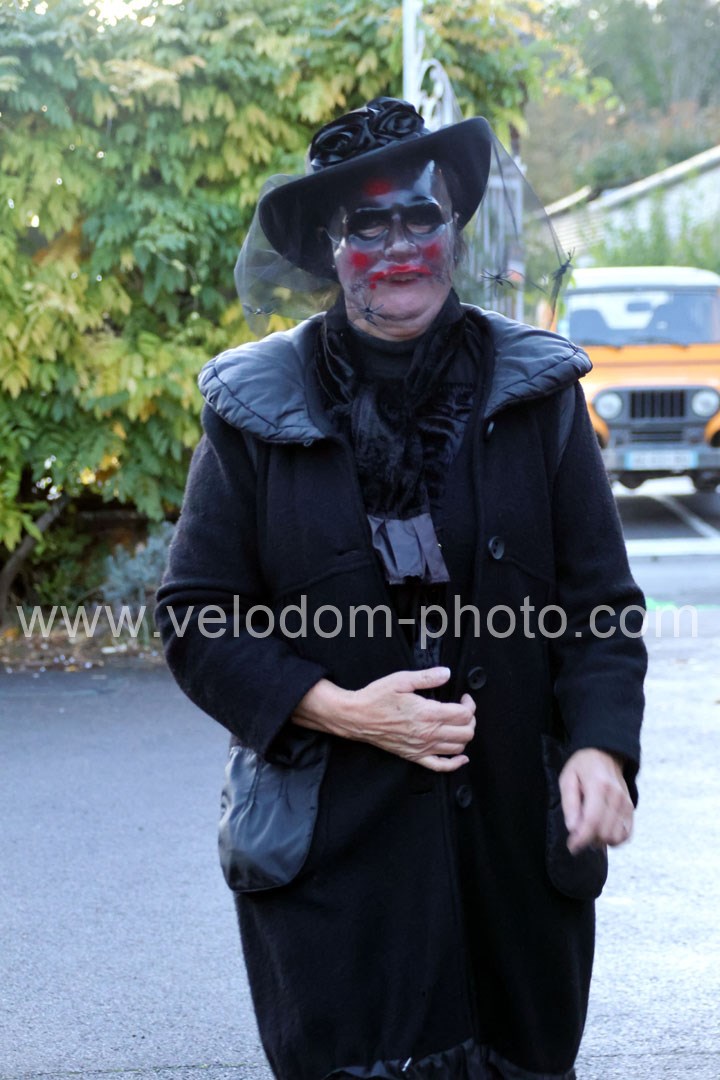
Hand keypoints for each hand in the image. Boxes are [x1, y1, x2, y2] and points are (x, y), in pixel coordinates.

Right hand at [293, 667, 475, 771]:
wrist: (356, 718)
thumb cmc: (376, 698)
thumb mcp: (401, 680)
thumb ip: (427, 677)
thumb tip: (446, 673)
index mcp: (428, 713)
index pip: (464, 714)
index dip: (470, 705)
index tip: (464, 698)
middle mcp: (428, 733)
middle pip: (466, 732)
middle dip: (471, 720)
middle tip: (463, 710)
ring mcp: (422, 747)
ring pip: (458, 748)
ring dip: (464, 736)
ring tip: (458, 724)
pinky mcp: (415, 756)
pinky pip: (441, 766)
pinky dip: (455, 763)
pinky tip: (461, 756)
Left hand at [559, 748, 633, 854]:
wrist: (605, 754)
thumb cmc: (582, 767)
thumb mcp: (567, 779)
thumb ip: (569, 804)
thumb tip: (573, 829)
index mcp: (598, 786)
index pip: (592, 821)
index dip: (581, 839)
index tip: (572, 847)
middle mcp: (616, 797)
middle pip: (605, 833)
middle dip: (589, 840)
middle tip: (577, 835)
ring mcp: (627, 804)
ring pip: (616, 838)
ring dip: (601, 841)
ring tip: (589, 832)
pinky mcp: (631, 810)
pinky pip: (626, 835)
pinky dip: (614, 840)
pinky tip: (602, 832)